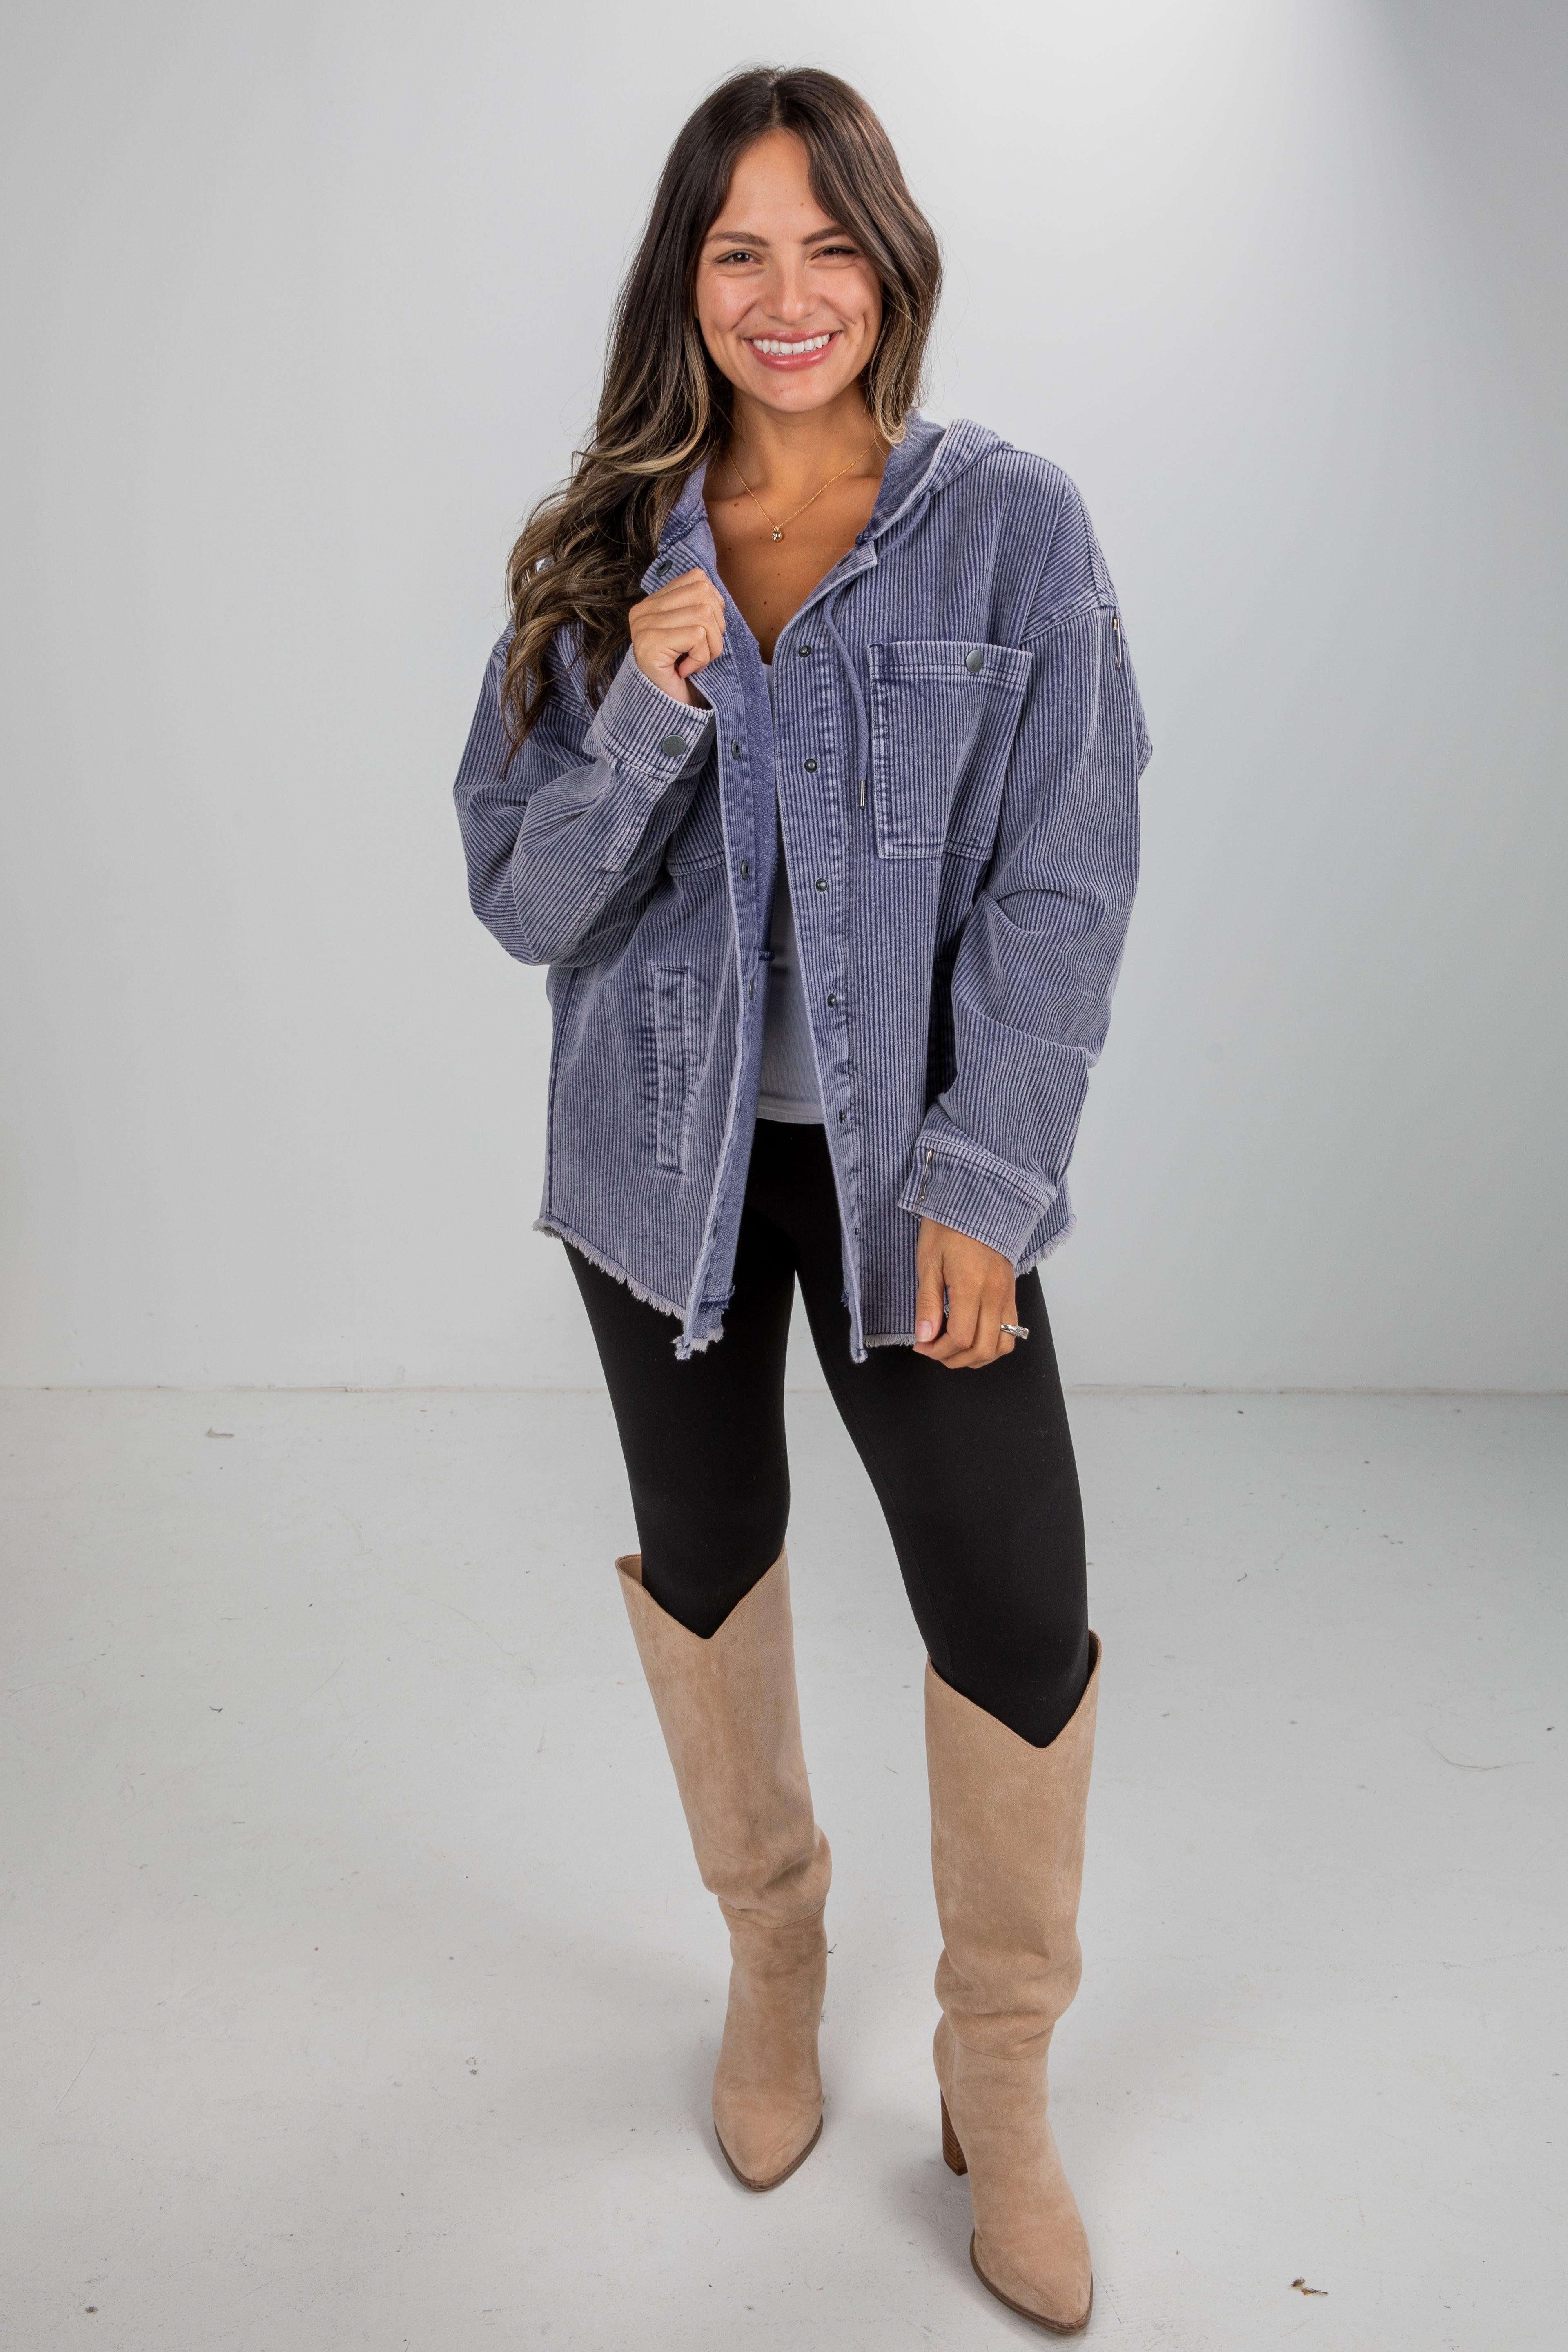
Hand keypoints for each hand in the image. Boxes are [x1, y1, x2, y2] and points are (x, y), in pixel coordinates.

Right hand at [628, 566, 725, 704]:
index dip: (715, 607)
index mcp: (653, 602)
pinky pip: (697, 636)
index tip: (702, 636)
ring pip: (704, 614)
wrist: (668, 712)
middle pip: (704, 594)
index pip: (697, 579)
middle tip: (702, 652)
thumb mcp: (694, 633)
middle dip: (716, 628)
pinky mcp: (649, 644)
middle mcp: (643, 610)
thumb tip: (718, 595)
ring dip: (711, 646)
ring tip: (696, 662)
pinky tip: (688, 670)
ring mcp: (643, 626)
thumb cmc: (685, 675)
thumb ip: (700, 608)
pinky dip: (702, 658)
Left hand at [913, 1219, 1018, 1368]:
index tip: (921, 1345)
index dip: (938, 1350)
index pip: (961, 1338)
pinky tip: (973, 1336)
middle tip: (933, 1350)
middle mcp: (995, 1295)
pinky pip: (1011, 1330)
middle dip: (955, 1359)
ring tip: (954, 1349)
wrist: (978, 1203)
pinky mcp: (1012, 1293)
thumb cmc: (948, 1228)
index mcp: (972, 1286)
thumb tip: (924, 1336)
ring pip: (1003, 1345)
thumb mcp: (928, 1262)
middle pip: (983, 1349)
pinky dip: (993, 1343)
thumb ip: (928, 1303)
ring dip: (977, 1356)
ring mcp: (1007, 1295)